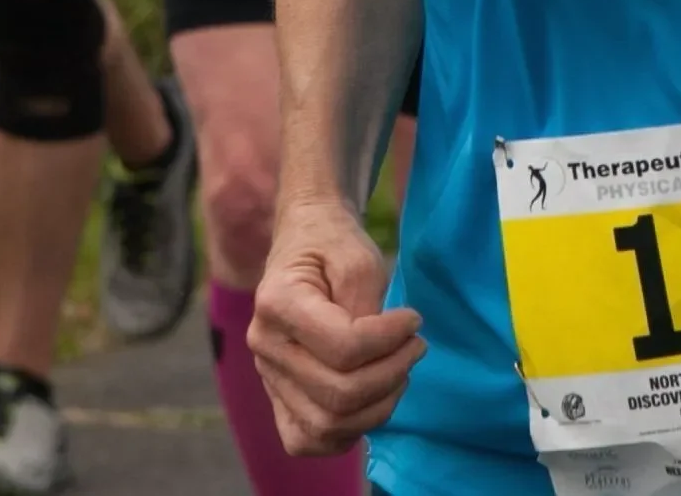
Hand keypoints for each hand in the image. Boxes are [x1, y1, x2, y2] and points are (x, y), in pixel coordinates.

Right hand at [250, 199, 425, 455]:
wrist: (305, 240)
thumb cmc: (334, 243)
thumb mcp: (358, 256)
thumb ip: (366, 305)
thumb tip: (379, 354)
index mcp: (277, 302)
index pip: (343, 347)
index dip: (389, 339)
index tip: (413, 318)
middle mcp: (264, 346)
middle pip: (337, 394)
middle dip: (392, 373)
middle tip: (416, 345)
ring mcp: (268, 376)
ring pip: (326, 426)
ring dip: (378, 406)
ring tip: (400, 370)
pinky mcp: (278, 396)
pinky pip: (307, 440)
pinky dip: (348, 431)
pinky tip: (376, 397)